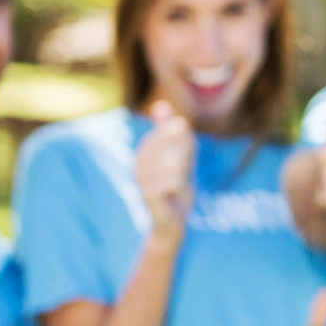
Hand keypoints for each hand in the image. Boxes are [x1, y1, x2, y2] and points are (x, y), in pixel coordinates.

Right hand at [135, 101, 194, 239]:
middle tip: (181, 173)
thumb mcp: (181, 154)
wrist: (172, 220)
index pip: (174, 129)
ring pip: (176, 163)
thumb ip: (173, 131)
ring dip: (183, 175)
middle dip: (186, 160)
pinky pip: (174, 180)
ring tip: (176, 184)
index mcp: (146, 148)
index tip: (187, 154)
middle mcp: (138, 160)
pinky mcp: (146, 193)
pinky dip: (180, 188)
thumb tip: (161, 105)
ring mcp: (140, 178)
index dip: (187, 141)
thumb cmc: (176, 186)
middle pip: (176, 145)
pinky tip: (173, 194)